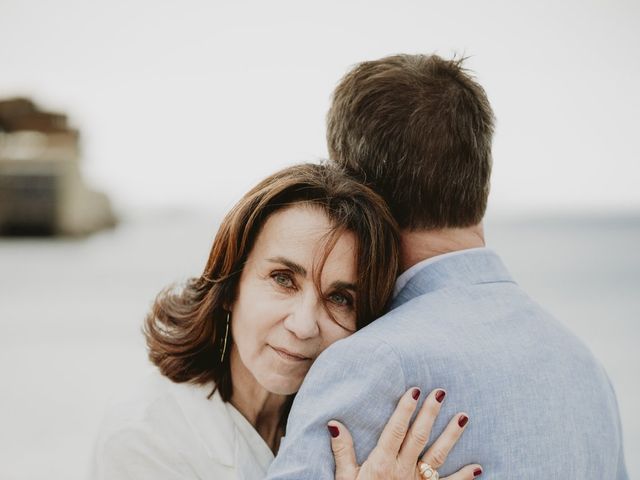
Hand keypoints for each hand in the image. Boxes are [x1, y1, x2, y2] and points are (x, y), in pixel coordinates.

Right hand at [328, 388, 481, 479]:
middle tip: (440, 393)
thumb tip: (334, 423)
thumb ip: (343, 451)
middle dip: (430, 414)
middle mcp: (402, 470)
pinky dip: (464, 478)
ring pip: (437, 456)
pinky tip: (478, 468)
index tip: (415, 391)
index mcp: (382, 463)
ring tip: (464, 417)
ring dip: (451, 437)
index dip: (405, 409)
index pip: (395, 430)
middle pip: (418, 437)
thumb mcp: (345, 479)